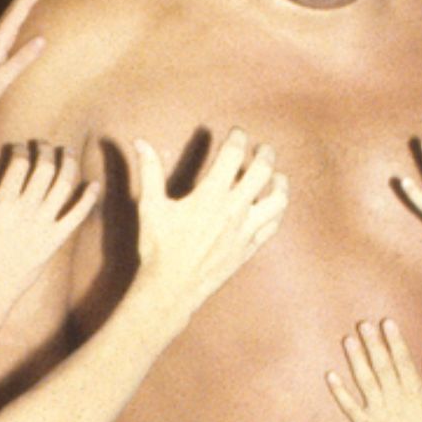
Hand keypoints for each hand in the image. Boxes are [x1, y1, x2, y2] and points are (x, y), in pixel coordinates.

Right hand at [0, 143, 97, 308]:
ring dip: (69, 164)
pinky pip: (78, 215)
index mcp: (2, 204)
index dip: (21, 149)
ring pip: (64, 185)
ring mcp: (44, 227)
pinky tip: (94, 184)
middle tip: (44, 145)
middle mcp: (26, 212)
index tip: (19, 147)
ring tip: (68, 153)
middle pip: (44, 169)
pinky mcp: (56, 241)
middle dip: (46, 150)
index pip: (19, 164)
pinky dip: (89, 198)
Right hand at [132, 129, 287, 309]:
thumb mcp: (150, 206)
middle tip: (263, 148)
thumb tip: (141, 142)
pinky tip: (273, 206)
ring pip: (276, 201)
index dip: (238, 138)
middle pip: (262, 172)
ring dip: (280, 184)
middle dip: (265, 155)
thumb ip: (150, 171)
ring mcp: (245, 231)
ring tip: (277, 175)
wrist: (172, 288)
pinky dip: (276, 212)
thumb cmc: (159, 247)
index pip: (233, 155)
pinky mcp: (248, 248)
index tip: (237, 133)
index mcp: (211, 195)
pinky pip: (273, 226)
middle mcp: (233, 211)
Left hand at [328, 319, 421, 421]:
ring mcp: (379, 412)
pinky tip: (330, 376)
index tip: (386, 322)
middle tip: (363, 325)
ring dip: (356, 361)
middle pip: (382, 367)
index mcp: (414, 390)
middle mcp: (395, 398)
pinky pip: (350, 407)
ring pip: (365, 381)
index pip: (402, 360)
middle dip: (373, 345)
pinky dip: (340, 392)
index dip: (394, 341)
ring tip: (348, 340)